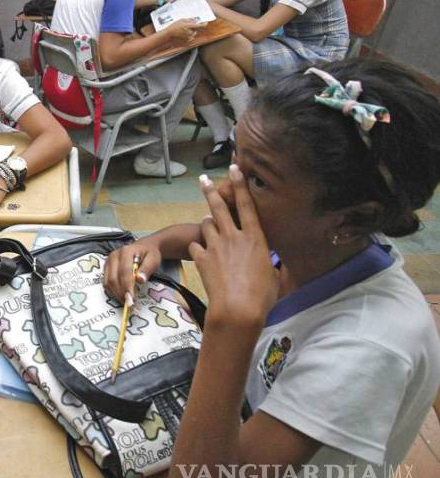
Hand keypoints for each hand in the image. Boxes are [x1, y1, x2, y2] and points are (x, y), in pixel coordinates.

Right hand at [103, 237, 161, 299]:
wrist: (144, 247)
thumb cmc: (149, 253)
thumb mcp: (153, 259)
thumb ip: (147, 269)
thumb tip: (140, 280)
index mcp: (125, 252)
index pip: (124, 271)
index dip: (127, 287)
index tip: (131, 300)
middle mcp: (113, 256)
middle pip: (113, 278)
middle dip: (120, 293)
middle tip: (130, 304)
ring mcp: (108, 262)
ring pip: (107, 282)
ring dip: (116, 294)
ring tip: (127, 301)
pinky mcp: (106, 268)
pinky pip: (106, 282)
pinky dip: (113, 291)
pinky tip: (122, 295)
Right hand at [163, 18, 205, 43]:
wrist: (169, 33)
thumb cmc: (175, 26)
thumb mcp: (182, 20)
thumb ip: (190, 20)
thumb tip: (196, 20)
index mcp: (189, 26)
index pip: (200, 26)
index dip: (204, 24)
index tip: (206, 22)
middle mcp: (190, 32)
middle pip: (198, 29)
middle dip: (195, 27)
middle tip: (190, 25)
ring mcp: (189, 36)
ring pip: (194, 33)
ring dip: (192, 30)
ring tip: (185, 29)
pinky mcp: (187, 40)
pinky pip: (191, 36)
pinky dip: (189, 34)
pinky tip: (184, 32)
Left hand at [188, 167, 277, 330]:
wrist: (237, 309)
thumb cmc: (262, 296)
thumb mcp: (276, 278)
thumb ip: (274, 267)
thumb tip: (281, 268)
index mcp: (255, 238)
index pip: (247, 205)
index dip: (240, 185)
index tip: (234, 168)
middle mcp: (234, 237)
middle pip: (219, 207)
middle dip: (210, 191)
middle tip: (203, 180)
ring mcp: (215, 246)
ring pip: (206, 224)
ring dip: (207, 223)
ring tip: (208, 223)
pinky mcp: (201, 258)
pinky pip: (196, 246)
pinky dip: (198, 247)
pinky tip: (201, 253)